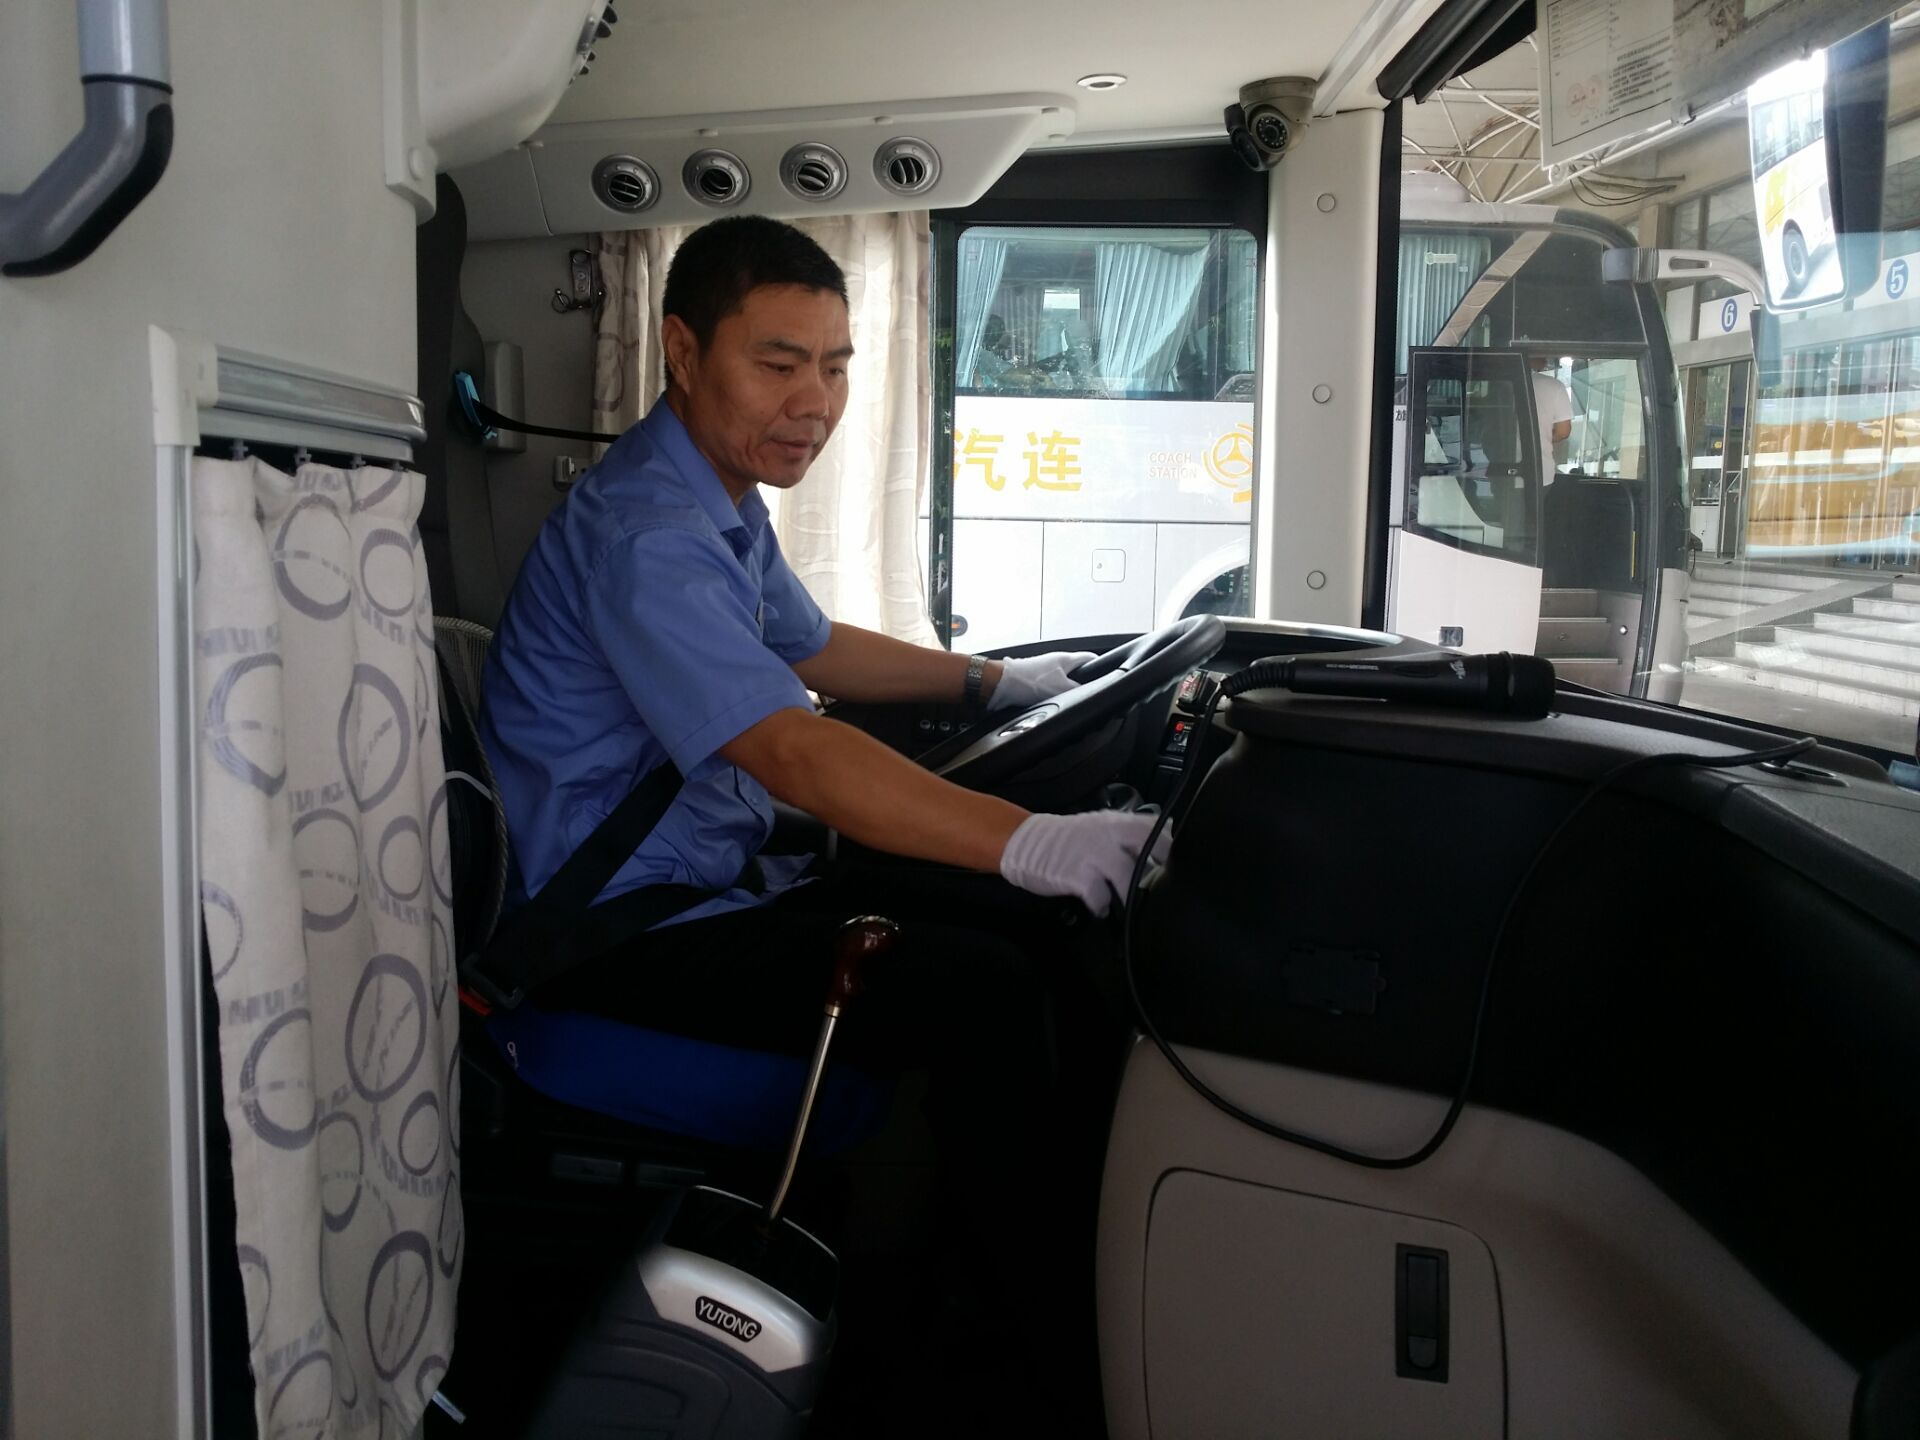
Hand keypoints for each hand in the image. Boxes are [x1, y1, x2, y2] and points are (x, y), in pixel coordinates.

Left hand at [988, 650, 1098, 712]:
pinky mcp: (1034, 681)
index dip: (1101, 665)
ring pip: (1063, 682)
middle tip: (1086, 696)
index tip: (1109, 673)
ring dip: (1066, 692)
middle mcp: (1056, 662)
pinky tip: (1051, 704)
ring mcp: (1045, 671)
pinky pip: (1050, 689)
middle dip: (1083, 683)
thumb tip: (1091, 692)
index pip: (1090, 658)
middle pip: (1077, 672)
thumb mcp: (1062, 688)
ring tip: (1066, 702)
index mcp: (1066, 659)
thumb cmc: (1029, 682)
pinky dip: (1053, 696)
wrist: (1001, 685)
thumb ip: (1079, 689)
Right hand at [997, 810, 1170, 916]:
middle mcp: (1108, 834)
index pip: (1154, 826)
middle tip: (1156, 885)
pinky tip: (1100, 907)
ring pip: (1127, 877)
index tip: (1171, 863)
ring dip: (1130, 893)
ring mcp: (1093, 855)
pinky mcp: (1077, 876)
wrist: (1026, 843)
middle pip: (1148, 845)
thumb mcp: (1099, 829)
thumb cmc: (1067, 840)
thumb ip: (1126, 837)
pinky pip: (1101, 897)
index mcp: (1116, 822)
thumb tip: (1159, 851)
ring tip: (1127, 902)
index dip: (1168, 846)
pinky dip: (1103, 906)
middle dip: (1158, 867)